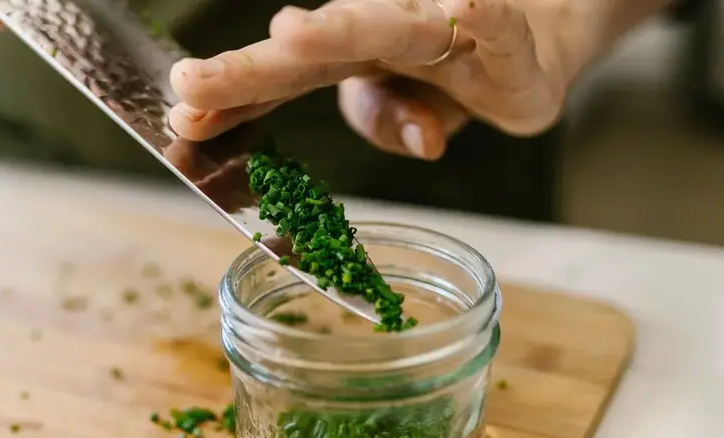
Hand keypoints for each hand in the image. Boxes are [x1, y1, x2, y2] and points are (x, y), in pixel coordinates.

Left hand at [168, 0, 586, 160]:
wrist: (543, 38)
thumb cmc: (462, 72)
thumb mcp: (418, 111)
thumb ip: (393, 120)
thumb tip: (421, 139)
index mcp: (352, 57)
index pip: (283, 78)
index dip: (233, 98)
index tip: (180, 121)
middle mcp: (385, 30)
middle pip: (313, 48)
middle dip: (251, 67)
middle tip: (191, 84)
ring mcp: (440, 24)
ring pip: (387, 23)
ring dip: (339, 26)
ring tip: (290, 34)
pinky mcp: (500, 32)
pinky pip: (489, 22)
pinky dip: (478, 15)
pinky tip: (460, 9)